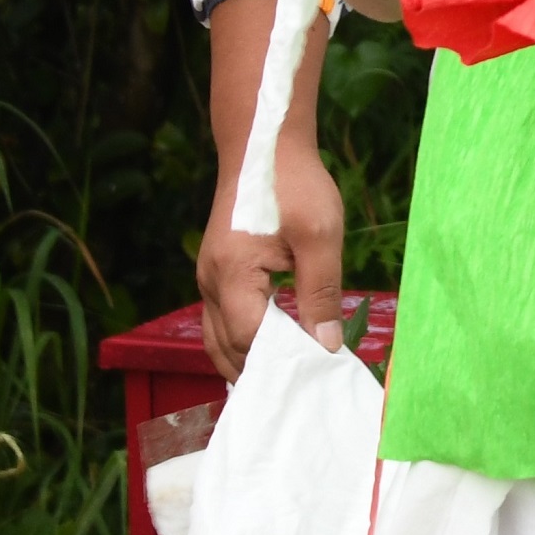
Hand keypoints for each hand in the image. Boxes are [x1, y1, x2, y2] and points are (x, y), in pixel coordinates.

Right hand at [195, 127, 351, 376]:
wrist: (263, 144)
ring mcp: (208, 277)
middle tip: (301, 390)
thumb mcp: (320, 236)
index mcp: (232, 273)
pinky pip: (222, 321)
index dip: (281, 362)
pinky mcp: (217, 272)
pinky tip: (272, 351)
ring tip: (287, 379)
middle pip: (226, 348)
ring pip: (217, 339)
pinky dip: (241, 342)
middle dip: (261, 372)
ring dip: (247, 361)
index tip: (316, 374)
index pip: (249, 338)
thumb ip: (321, 293)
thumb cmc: (294, 184)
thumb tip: (325, 346)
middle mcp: (210, 281)